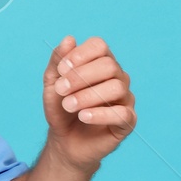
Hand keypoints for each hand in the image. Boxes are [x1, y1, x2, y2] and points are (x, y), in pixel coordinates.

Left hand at [42, 34, 135, 171]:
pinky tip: (82, 117)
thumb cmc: (61, 109)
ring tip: (68, 105)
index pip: (100, 46)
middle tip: (60, 90)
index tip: (61, 70)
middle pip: (109, 65)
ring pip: (116, 87)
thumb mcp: (52, 84)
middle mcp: (118, 78)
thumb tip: (69, 39)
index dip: (80, 55)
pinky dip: (99, 114)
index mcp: (101, 63)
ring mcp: (125, 99)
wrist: (65, 141)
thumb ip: (58, 61)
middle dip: (81, 77)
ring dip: (87, 96)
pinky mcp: (128, 121)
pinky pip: (122, 113)